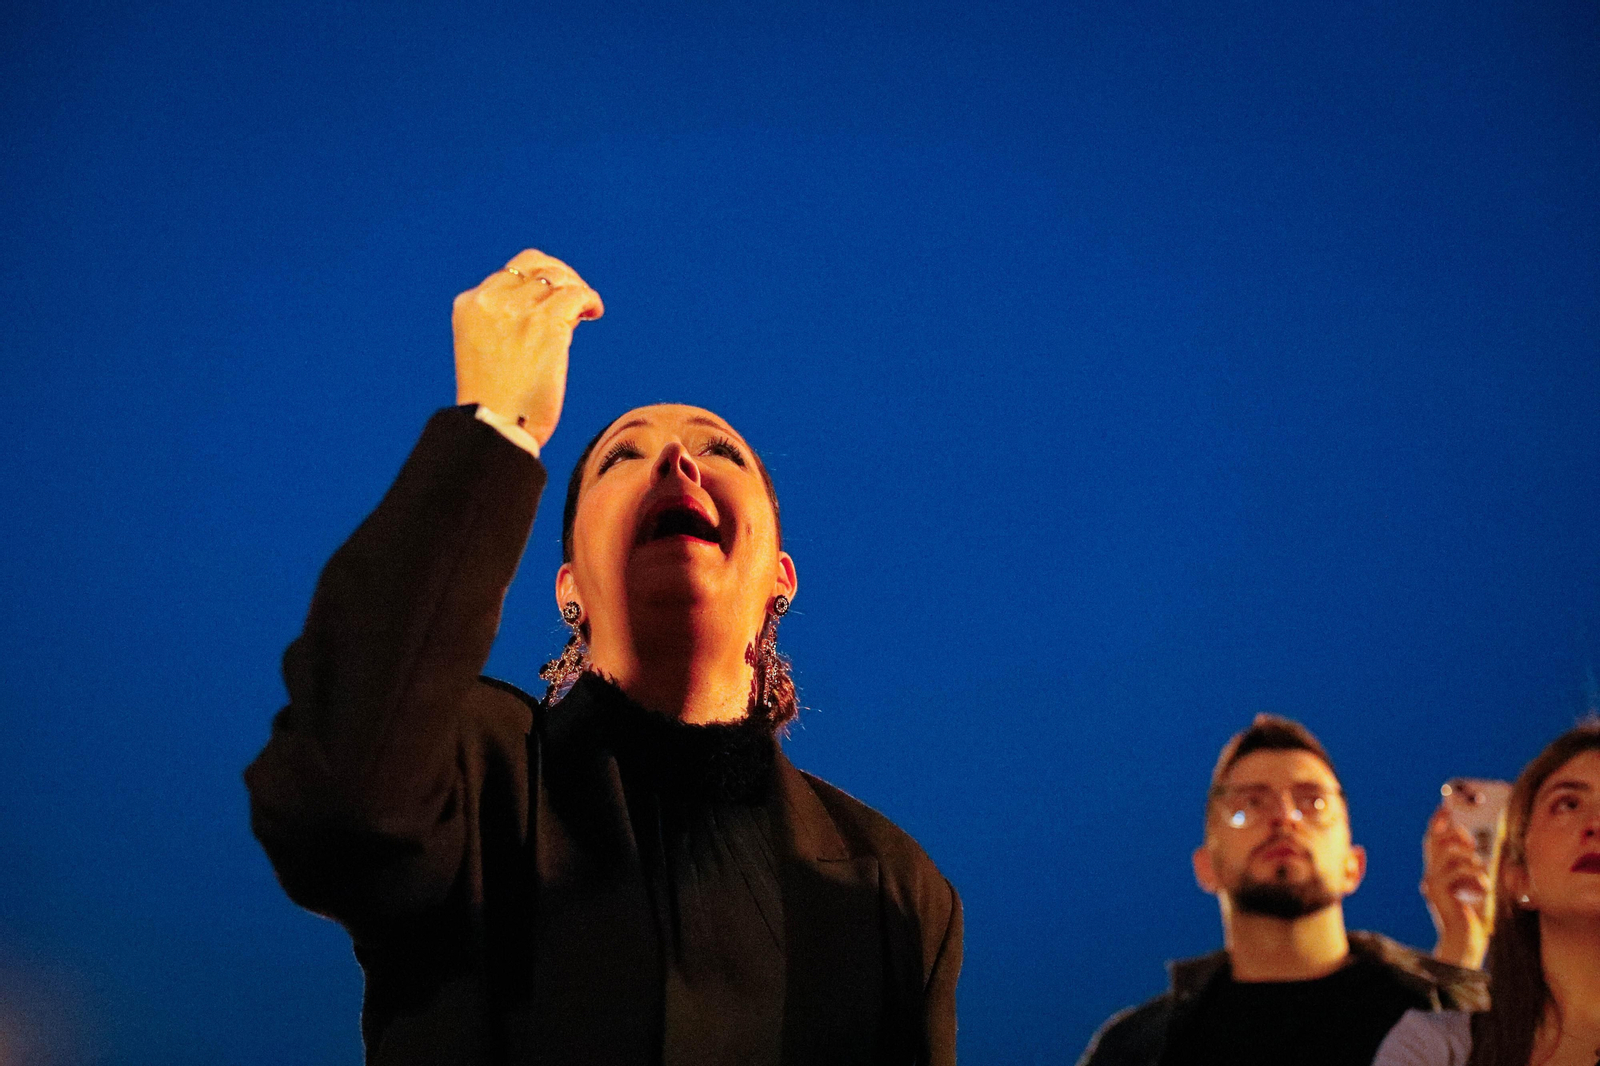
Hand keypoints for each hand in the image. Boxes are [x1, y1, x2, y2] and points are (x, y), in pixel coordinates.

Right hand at [452, 249, 602, 446]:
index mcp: (470, 305)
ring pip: (559, 279)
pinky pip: (577, 295)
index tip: (552, 297)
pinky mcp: (546, 323)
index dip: (538, 281)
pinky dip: (590, 300)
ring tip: (586, 311)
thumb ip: (504, 323)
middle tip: (575, 298)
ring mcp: (519, 310)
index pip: (511, 272)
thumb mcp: (484, 349)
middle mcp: (491, 300)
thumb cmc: (495, 402)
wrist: (494, 427)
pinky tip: (594, 313)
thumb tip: (550, 305)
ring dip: (577, 291)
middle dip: (559, 277)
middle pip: (537, 267)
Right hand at [1420, 808, 1491, 968]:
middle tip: (1474, 844)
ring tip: (1483, 875)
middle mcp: (1430, 875)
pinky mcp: (1437, 890)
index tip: (1445, 807)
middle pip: (1436, 841)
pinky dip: (1475, 876)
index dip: (1437, 822)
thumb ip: (1472, 869)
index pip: (1432, 841)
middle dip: (1456, 836)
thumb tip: (1476, 848)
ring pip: (1449, 854)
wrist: (1466, 942)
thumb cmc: (1476, 918)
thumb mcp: (1476, 887)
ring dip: (1472, 861)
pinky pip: (1456, 870)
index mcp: (1438, 874)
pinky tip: (1483, 890)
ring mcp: (1432, 882)